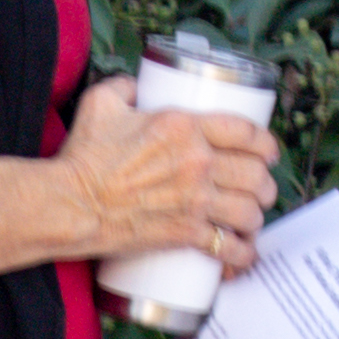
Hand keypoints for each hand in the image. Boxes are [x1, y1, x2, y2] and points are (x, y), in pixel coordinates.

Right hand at [54, 82, 276, 277]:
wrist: (69, 204)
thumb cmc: (83, 156)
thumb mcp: (102, 104)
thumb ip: (124, 88)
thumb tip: (136, 84)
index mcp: (185, 126)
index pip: (246, 131)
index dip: (267, 144)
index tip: (269, 152)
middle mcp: (198, 162)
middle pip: (255, 174)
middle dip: (266, 184)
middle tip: (261, 189)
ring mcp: (194, 200)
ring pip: (249, 210)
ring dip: (257, 217)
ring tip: (252, 220)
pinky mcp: (184, 233)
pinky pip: (227, 246)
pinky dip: (242, 253)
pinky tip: (244, 254)